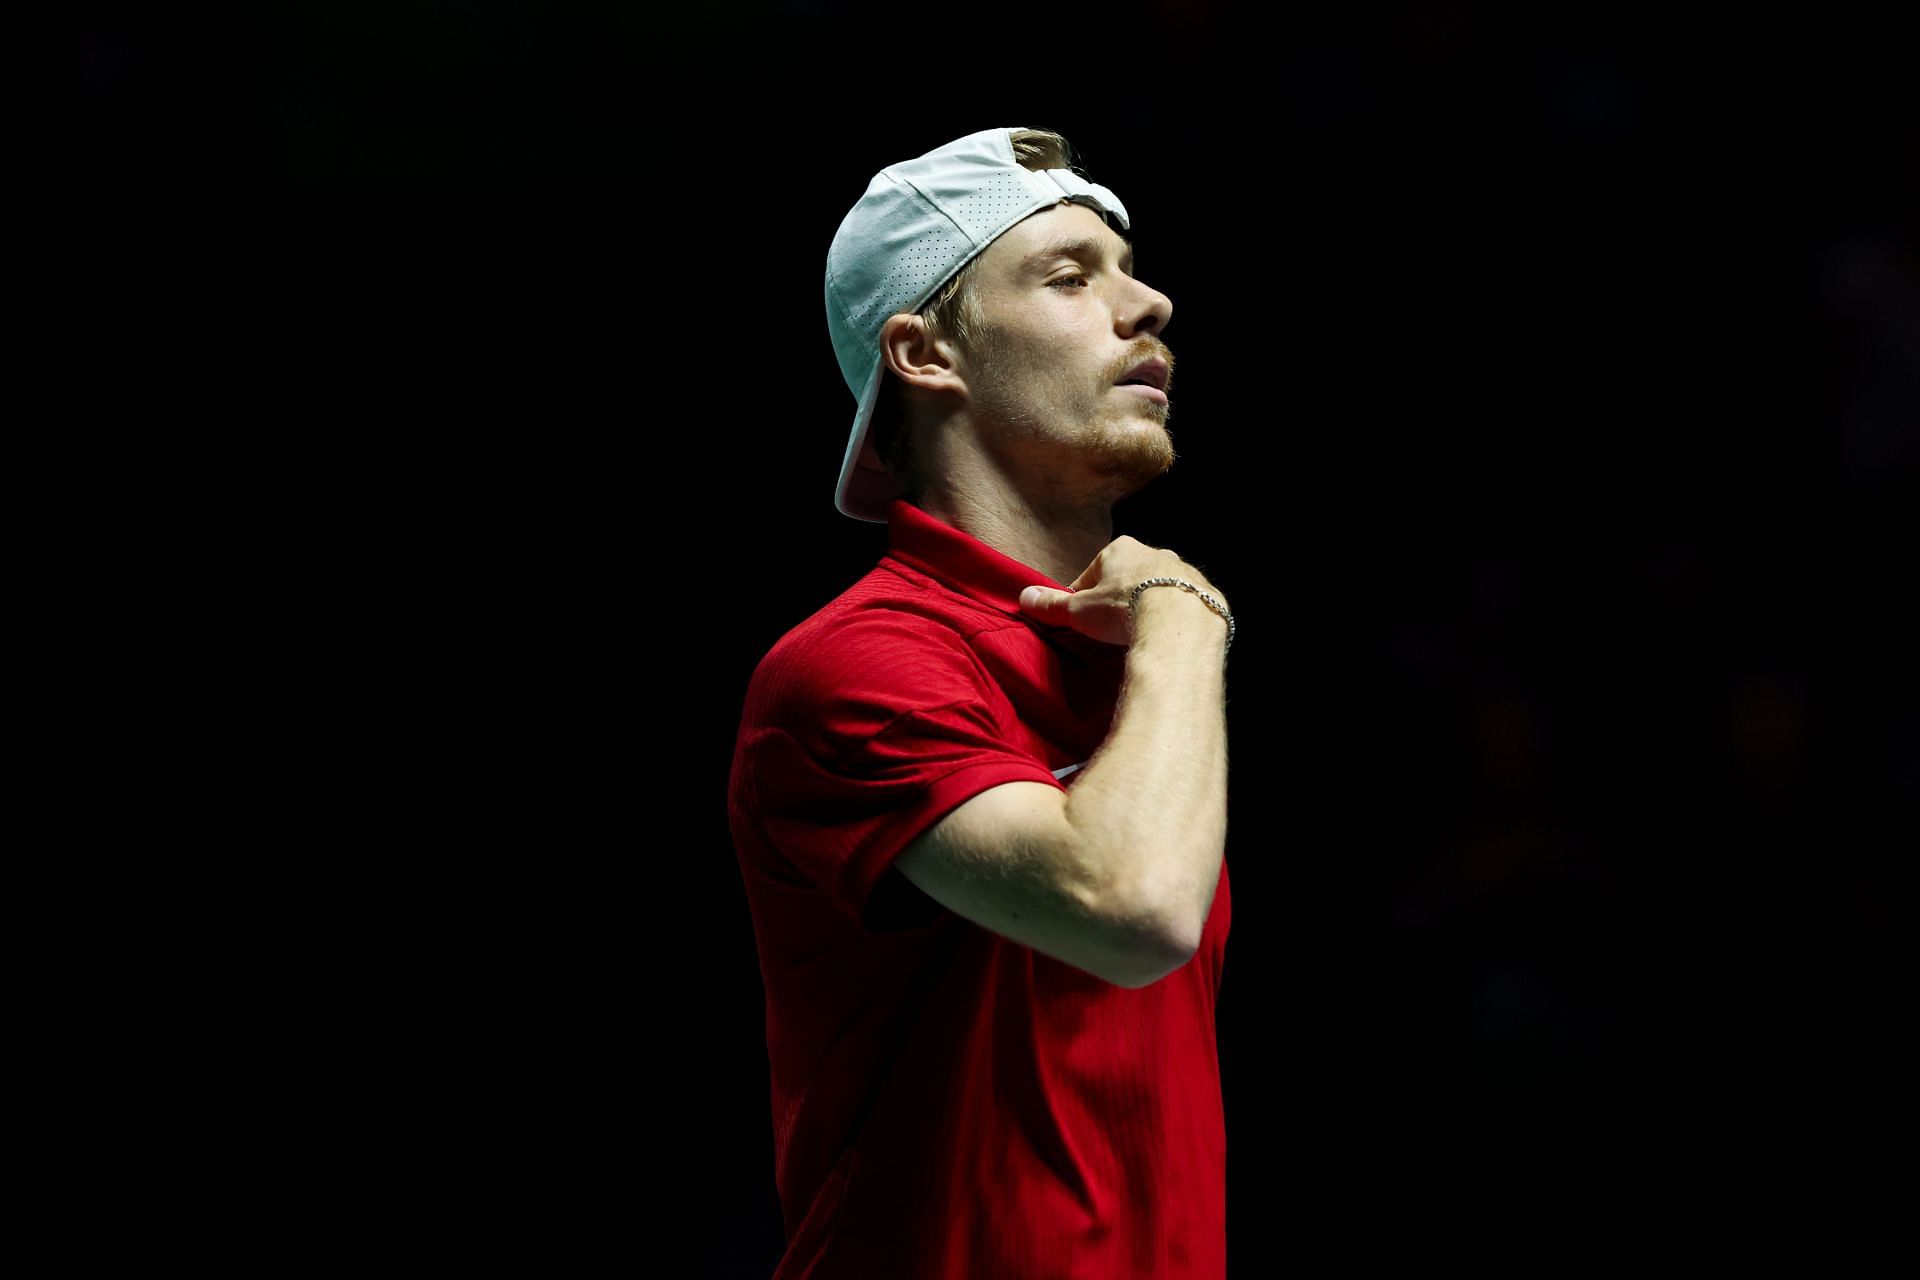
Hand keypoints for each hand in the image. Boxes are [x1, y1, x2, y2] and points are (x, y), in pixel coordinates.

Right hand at [1017, 536, 1227, 647]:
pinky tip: (1169, 638)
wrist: (1178, 621)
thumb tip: (1023, 597)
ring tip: (1141, 635)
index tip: (1084, 618)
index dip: (1085, 596)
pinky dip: (1177, 619)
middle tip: (1113, 628)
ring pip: (1161, 589)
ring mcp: (1184, 572)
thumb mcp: (1078, 610)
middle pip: (1129, 577)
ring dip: (1151, 606)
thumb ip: (1051, 604)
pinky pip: (1187, 606)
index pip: (1094, 572)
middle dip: (1120, 598)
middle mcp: (1154, 553)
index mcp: (1120, 550)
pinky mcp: (1207, 593)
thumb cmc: (1122, 609)